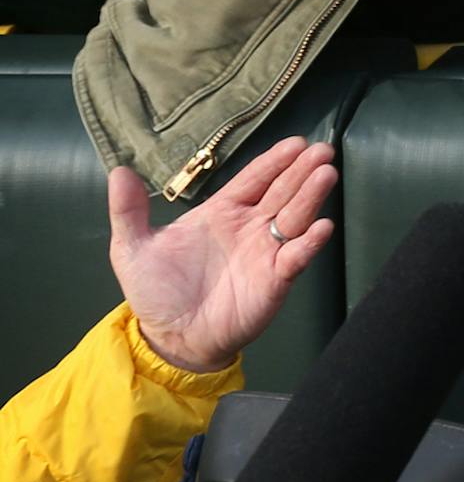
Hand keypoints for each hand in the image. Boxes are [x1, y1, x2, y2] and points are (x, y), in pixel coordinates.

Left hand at [110, 138, 337, 373]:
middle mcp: (251, 227)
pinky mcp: (275, 279)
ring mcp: (266, 252)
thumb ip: (128, 211)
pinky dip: (310, 243)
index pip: (254, 178)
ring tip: (326, 174)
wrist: (170, 339)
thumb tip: (118, 171)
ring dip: (311, 196)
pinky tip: (321, 226)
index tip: (296, 142)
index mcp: (222, 212)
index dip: (275, 160)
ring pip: (294, 217)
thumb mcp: (133, 248)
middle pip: (282, 192)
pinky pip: (296, 257)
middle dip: (303, 170)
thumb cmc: (156, 292)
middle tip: (322, 150)